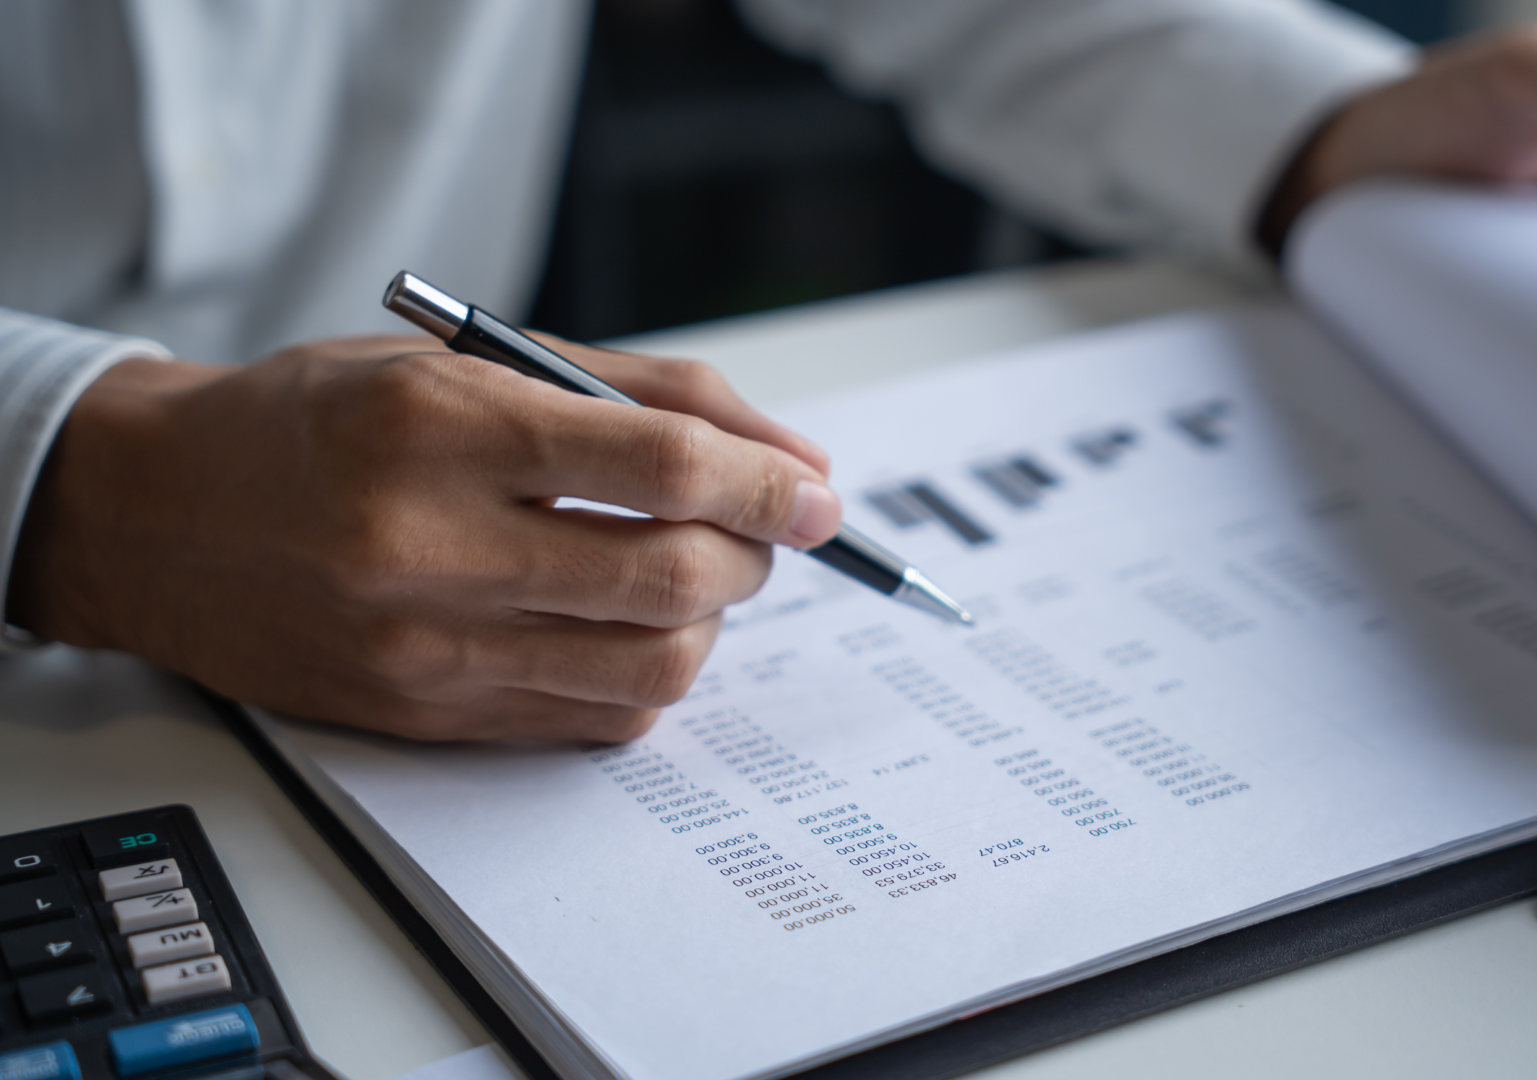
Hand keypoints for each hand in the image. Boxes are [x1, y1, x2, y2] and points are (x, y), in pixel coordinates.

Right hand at [9, 335, 840, 741]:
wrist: (165, 513)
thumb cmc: (327, 418)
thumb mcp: (472, 360)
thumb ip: (642, 395)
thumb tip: (790, 457)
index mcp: (440, 426)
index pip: (660, 465)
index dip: (769, 482)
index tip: (818, 494)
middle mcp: (427, 543)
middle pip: (672, 576)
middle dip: (755, 554)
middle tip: (759, 529)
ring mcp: (424, 646)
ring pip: (651, 666)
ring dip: (711, 622)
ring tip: (689, 573)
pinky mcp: (424, 715)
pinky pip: (597, 720)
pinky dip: (650, 674)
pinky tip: (626, 625)